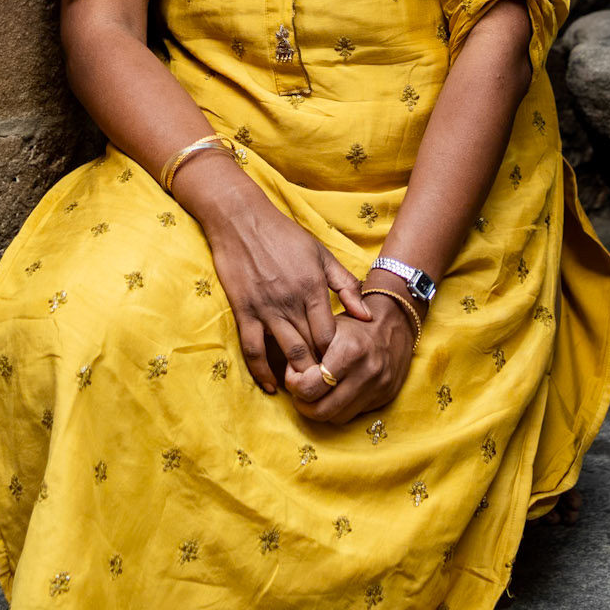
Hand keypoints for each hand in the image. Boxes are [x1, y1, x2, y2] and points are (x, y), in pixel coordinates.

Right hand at [200, 184, 369, 393]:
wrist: (242, 220)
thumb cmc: (285, 236)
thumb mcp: (321, 254)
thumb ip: (345, 285)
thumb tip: (367, 315)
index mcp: (313, 288)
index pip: (330, 334)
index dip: (337, 354)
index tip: (342, 366)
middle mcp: (291, 301)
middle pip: (310, 347)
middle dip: (320, 369)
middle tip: (327, 386)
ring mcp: (266, 308)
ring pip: (285, 351)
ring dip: (296, 374)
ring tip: (306, 390)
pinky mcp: (243, 311)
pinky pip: (252, 349)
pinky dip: (261, 372)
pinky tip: (271, 386)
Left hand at [288, 290, 417, 423]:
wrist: (395, 322)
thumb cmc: (353, 324)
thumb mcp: (327, 326)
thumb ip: (307, 350)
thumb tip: (290, 375)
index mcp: (349, 351)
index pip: (309, 388)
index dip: (293, 384)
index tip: (293, 373)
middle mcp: (366, 372)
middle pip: (321, 411)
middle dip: (304, 404)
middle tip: (299, 390)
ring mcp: (378, 387)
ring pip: (337, 418)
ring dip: (321, 408)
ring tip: (317, 392)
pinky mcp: (385, 396)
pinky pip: (354, 414)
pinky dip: (340, 407)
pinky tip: (336, 392)